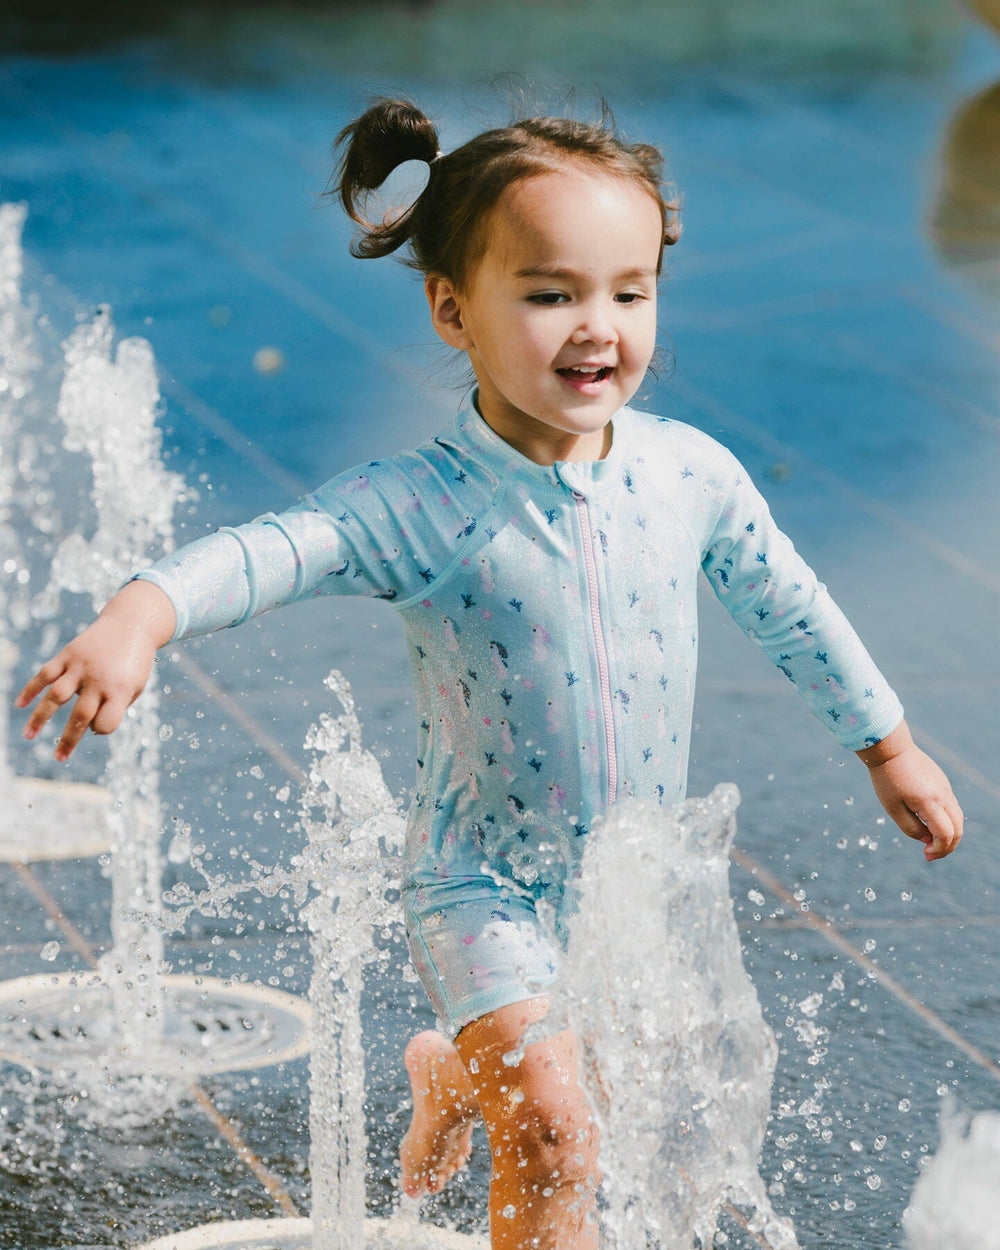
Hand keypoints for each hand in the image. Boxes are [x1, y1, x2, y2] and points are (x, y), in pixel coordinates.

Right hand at [15, 580, 175, 760]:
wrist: (132, 624)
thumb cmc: (134, 662)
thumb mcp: (136, 686)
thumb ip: (116, 707)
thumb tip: (90, 728)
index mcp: (120, 690)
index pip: (106, 722)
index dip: (102, 729)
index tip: (99, 727)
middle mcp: (99, 679)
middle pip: (80, 715)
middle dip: (69, 739)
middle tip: (59, 758)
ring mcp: (81, 665)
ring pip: (56, 695)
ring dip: (40, 718)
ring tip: (28, 736)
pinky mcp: (69, 653)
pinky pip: (45, 673)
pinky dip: (31, 689)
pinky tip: (20, 704)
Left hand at [856, 720, 962, 860]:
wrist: (891, 749)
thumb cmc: (887, 779)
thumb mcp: (893, 808)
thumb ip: (911, 828)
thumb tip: (928, 840)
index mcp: (930, 802)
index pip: (946, 834)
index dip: (940, 849)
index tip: (926, 855)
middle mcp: (943, 795)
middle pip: (958, 828)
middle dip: (948, 846)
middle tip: (930, 855)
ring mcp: (945, 788)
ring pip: (957, 818)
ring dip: (949, 834)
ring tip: (932, 843)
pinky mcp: (943, 783)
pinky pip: (951, 806)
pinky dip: (946, 820)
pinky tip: (930, 825)